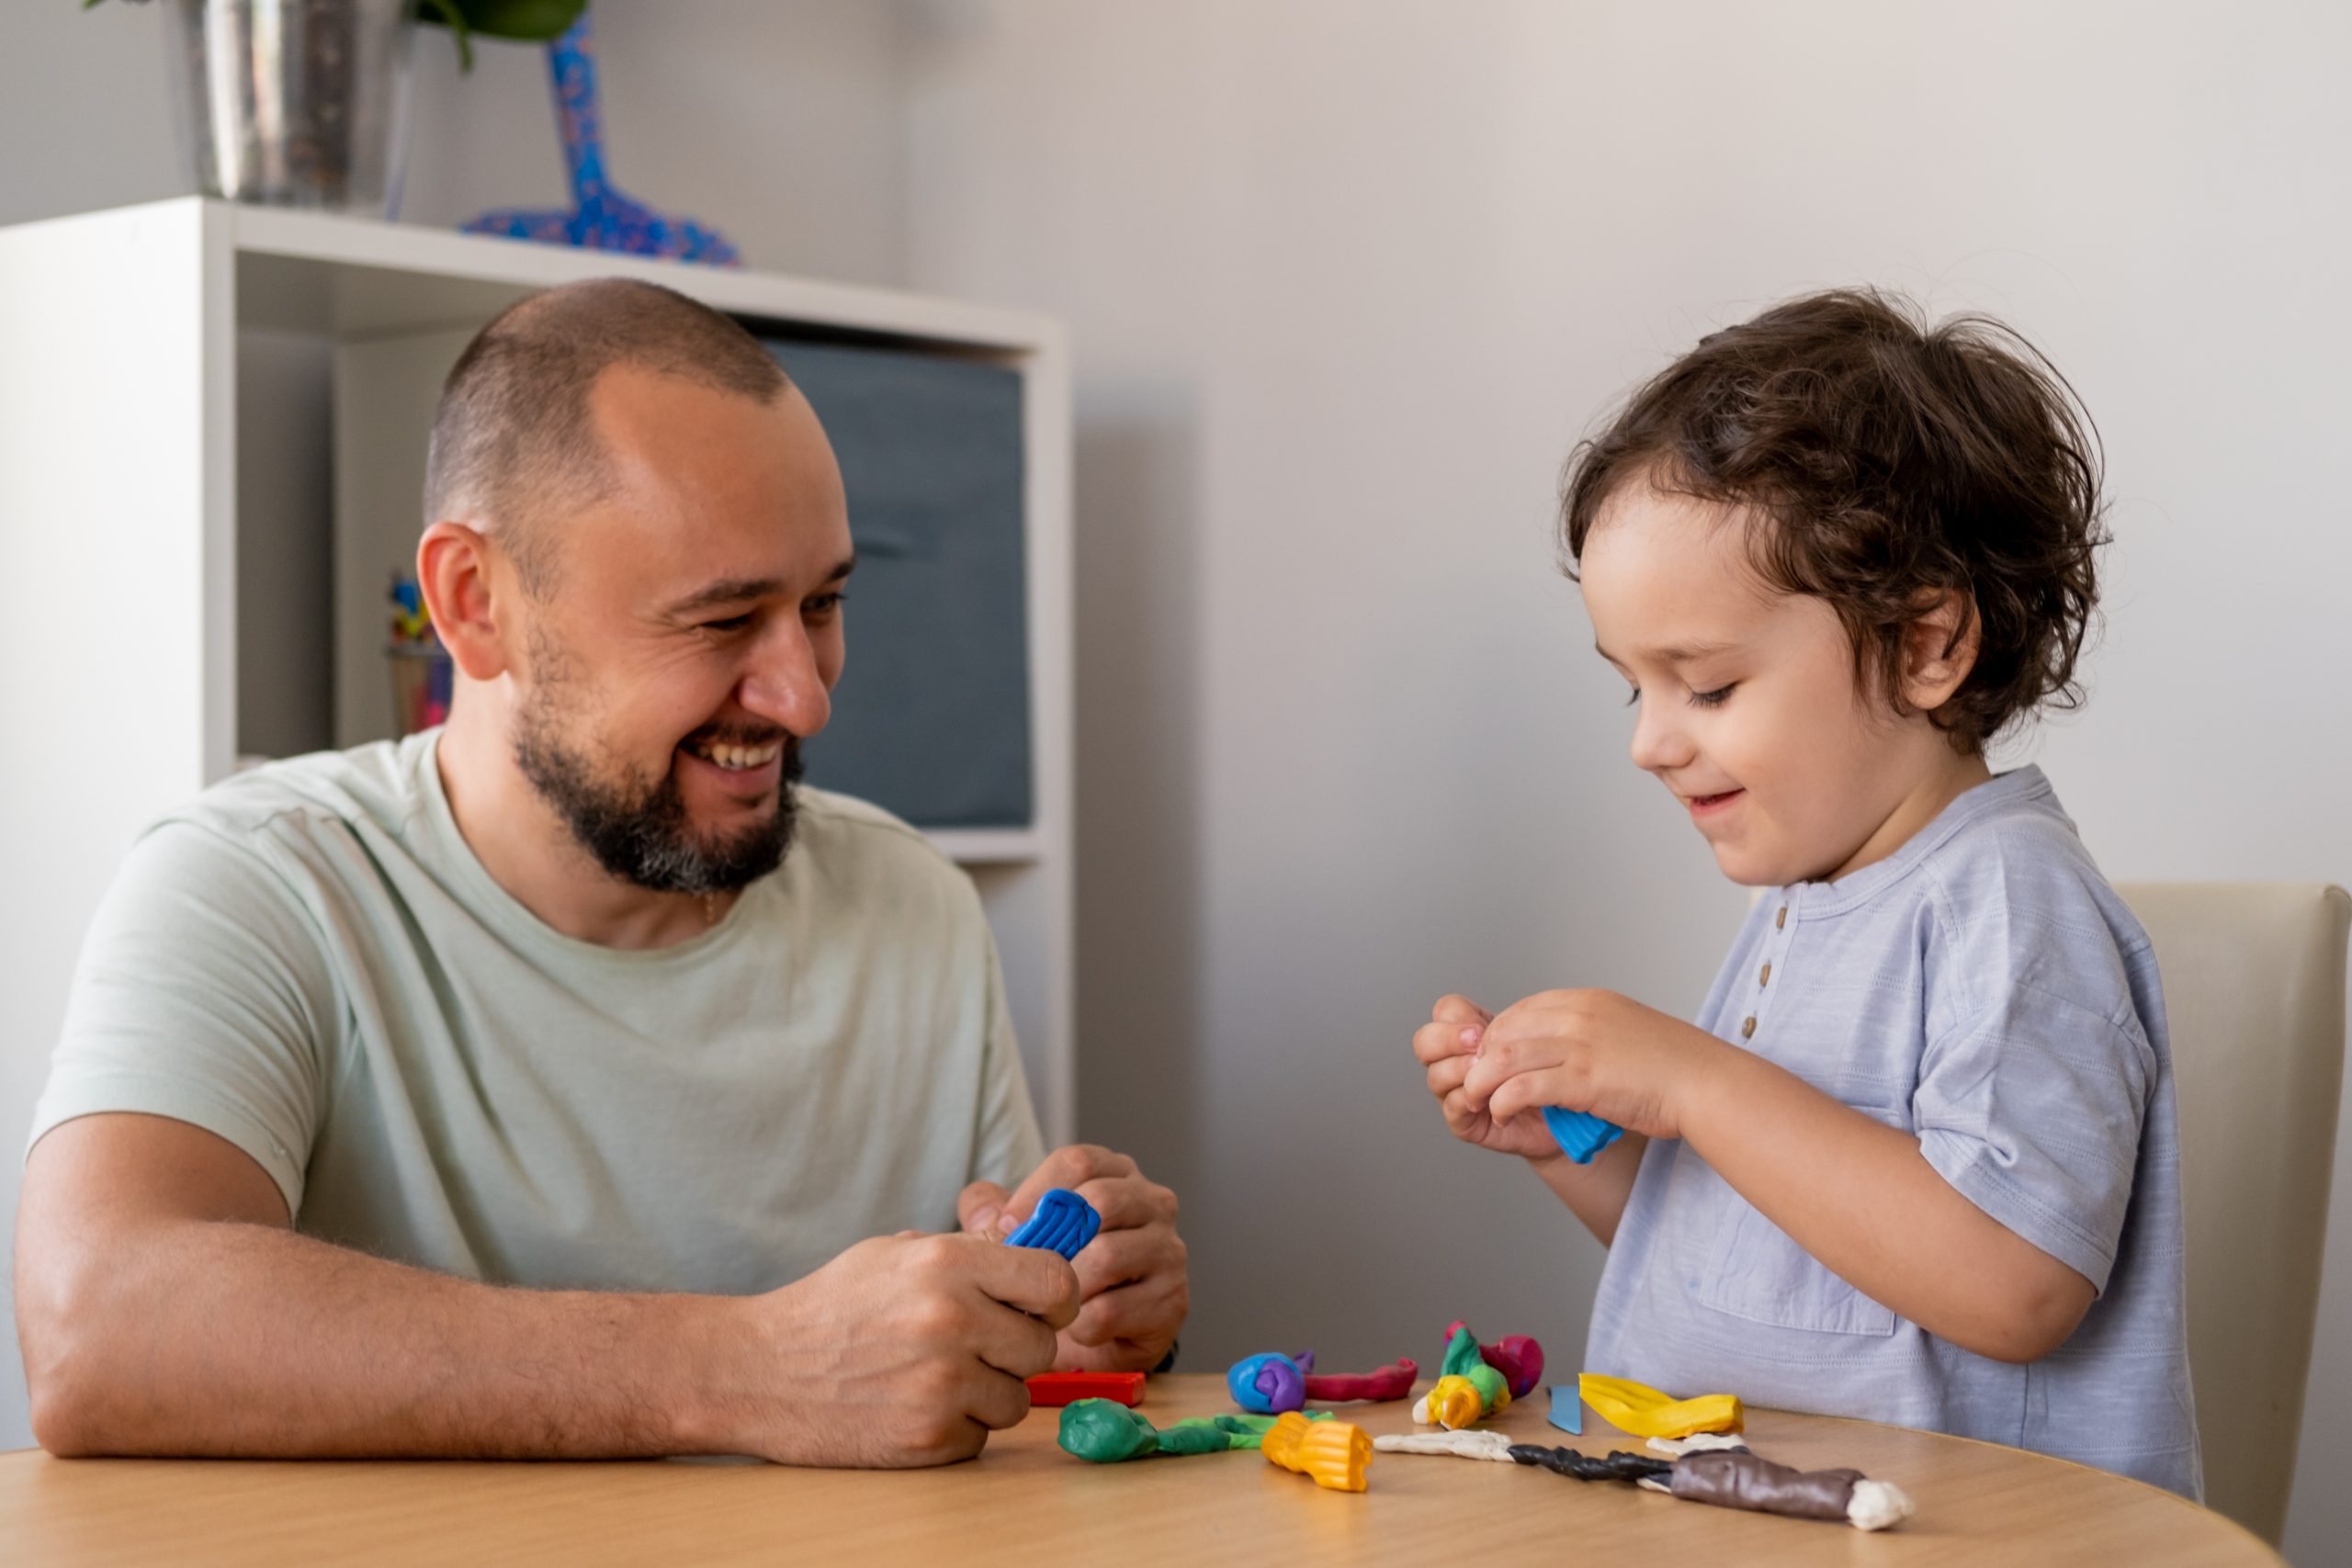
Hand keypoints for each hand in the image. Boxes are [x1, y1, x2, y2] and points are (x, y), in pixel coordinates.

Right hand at [719, 1231, 1078, 1466]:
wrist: (758, 1370)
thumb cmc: (833, 1306)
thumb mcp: (897, 1253)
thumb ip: (970, 1254)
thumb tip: (1039, 1248)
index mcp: (948, 1264)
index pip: (1056, 1282)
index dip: (1056, 1298)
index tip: (1041, 1307)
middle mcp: (952, 1321)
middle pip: (1042, 1346)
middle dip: (1016, 1348)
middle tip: (975, 1345)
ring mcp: (941, 1386)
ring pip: (1017, 1399)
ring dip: (988, 1392)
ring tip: (935, 1376)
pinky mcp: (928, 1439)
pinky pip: (980, 1437)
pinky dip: (956, 1428)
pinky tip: (912, 1406)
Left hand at [958, 1144, 1186, 1372]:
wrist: (1097, 1339)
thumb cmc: (1061, 1272)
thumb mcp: (1023, 1236)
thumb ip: (992, 1212)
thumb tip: (980, 1204)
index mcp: (1117, 1175)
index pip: (1079, 1161)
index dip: (1036, 1192)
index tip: (1007, 1226)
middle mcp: (1153, 1203)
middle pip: (1101, 1201)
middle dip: (1053, 1240)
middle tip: (1025, 1270)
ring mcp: (1169, 1251)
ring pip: (1107, 1256)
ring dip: (1065, 1288)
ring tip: (1049, 1305)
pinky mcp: (1173, 1301)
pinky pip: (1112, 1310)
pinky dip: (1081, 1325)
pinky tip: (1076, 1330)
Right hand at [1413, 994, 1558, 1159]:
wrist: (1562, 1113)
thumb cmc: (1545, 1073)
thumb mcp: (1530, 1040)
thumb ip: (1508, 1027)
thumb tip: (1492, 1024)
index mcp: (1466, 1035)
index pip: (1444, 1012)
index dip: (1457, 1016)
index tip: (1481, 1026)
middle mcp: (1451, 1061)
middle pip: (1424, 1042)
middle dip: (1446, 1039)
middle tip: (1476, 1042)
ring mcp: (1452, 1092)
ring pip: (1436, 1075)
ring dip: (1460, 1069)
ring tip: (1488, 1071)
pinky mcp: (1461, 1121)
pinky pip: (1452, 1106)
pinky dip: (1469, 1099)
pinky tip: (1492, 1097)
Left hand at [1458, 988, 1726, 1142]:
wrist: (1707, 1083)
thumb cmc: (1674, 1066)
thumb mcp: (1626, 1031)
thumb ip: (1593, 1034)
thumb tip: (1566, 1050)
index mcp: (1588, 1001)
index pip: (1522, 1010)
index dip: (1499, 1036)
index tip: (1492, 1060)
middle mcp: (1578, 1016)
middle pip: (1505, 1030)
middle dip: (1482, 1058)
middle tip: (1477, 1083)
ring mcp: (1579, 1046)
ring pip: (1503, 1058)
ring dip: (1482, 1082)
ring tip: (1479, 1100)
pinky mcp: (1582, 1079)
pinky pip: (1522, 1088)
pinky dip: (1503, 1102)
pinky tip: (1502, 1114)